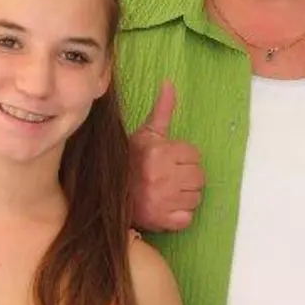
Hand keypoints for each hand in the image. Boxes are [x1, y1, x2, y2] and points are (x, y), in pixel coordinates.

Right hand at [128, 81, 205, 231]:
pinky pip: (188, 218)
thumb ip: (162, 110)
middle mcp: (163, 176)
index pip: (194, 155)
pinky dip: (180, 215)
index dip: (183, 157)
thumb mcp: (146, 133)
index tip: (169, 161)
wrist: (106, 195)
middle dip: (187, 177)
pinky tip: (167, 207)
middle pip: (199, 177)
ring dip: (185, 196)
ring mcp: (164, 201)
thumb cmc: (130, 161)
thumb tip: (169, 83)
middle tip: (171, 177)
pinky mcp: (163, 221)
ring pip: (196, 198)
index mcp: (159, 153)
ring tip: (168, 191)